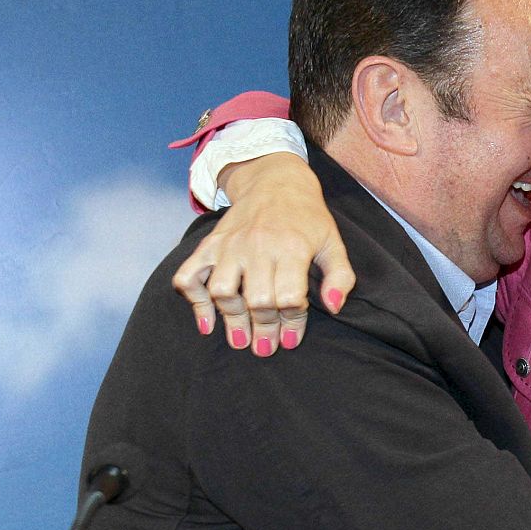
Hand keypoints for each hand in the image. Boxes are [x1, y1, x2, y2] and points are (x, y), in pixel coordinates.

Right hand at [171, 153, 354, 353]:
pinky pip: (190, 275)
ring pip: (223, 291)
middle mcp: (257, 246)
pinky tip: (207, 323)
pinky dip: (194, 301)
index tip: (290, 340)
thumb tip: (333, 308)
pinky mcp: (210, 244)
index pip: (288, 297)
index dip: (291, 323)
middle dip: (262, 330)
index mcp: (291, 247)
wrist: (275, 181)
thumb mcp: (333, 242)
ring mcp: (230, 245)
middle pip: (257, 300)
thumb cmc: (308, 218)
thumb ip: (340, 276)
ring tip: (240, 340)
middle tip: (265, 348)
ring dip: (231, 320)